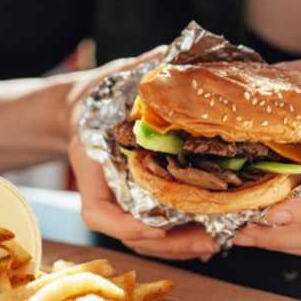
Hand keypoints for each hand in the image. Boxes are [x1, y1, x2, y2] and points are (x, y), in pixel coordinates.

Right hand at [66, 49, 220, 260]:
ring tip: (215, 244)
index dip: (129, 226)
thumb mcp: (115, 79)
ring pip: (147, 240)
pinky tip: (210, 239)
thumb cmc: (102, 96)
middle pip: (132, 234)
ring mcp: (120, 202)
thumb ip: (142, 68)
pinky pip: (156, 234)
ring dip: (181, 248)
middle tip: (208, 242)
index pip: (100, 212)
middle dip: (171, 244)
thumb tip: (171, 52)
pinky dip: (181, 241)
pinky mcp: (136, 206)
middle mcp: (105, 191)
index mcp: (92, 166)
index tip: (160, 227)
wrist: (85, 109)